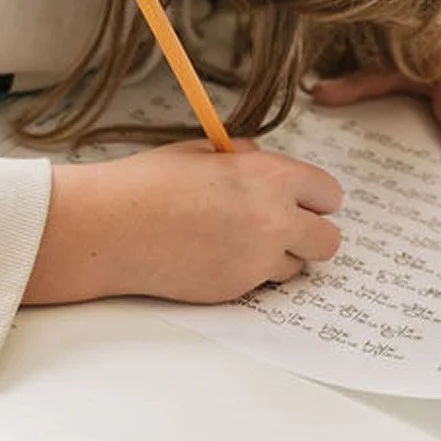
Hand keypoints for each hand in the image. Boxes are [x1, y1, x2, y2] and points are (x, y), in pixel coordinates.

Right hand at [23, 140, 342, 304]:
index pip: (329, 194)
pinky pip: (261, 283)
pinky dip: (247, 273)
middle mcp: (273, 219)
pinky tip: (214, 256)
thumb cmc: (149, 183)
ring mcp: (257, 259)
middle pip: (328, 240)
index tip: (300, 202)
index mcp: (270, 176)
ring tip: (238, 242)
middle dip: (309, 234)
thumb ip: (246, 157)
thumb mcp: (204, 151)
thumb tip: (264, 161)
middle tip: (282, 228)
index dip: (314, 198)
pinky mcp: (237, 288)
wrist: (111, 227)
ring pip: (296, 267)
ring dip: (278, 257)